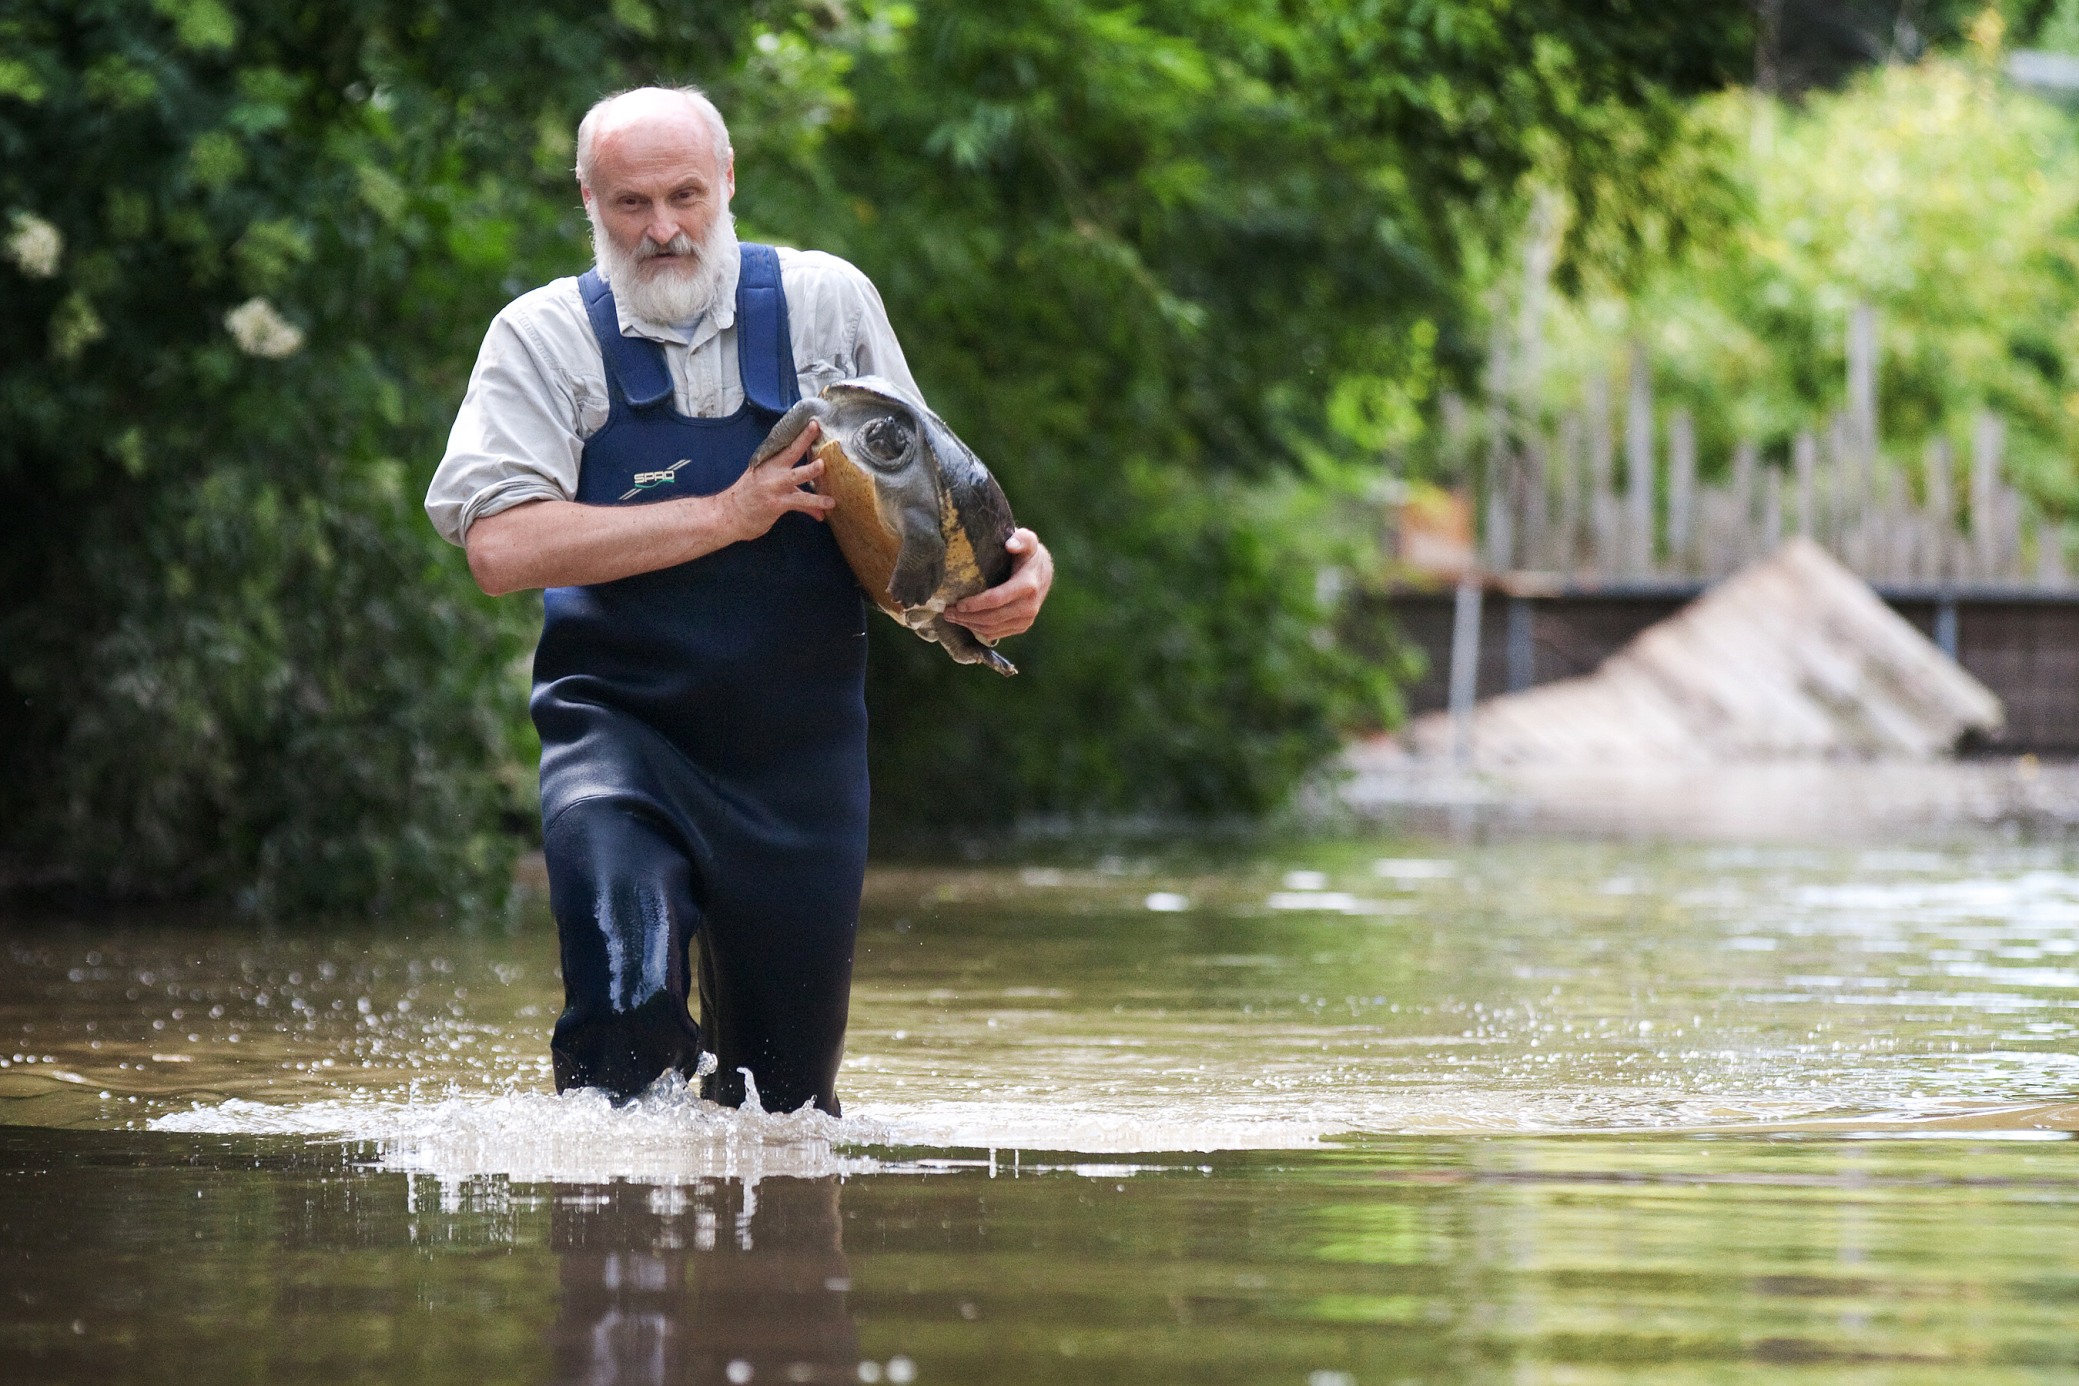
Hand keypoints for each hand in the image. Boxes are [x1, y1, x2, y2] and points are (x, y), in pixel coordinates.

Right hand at [720, 420, 834, 541]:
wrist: (727, 515)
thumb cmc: (747, 500)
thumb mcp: (767, 487)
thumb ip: (793, 492)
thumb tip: (814, 503)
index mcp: (768, 463)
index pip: (786, 445)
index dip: (800, 433)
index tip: (813, 421)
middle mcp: (771, 471)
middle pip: (790, 451)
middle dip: (803, 439)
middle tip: (816, 427)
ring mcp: (773, 487)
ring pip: (796, 476)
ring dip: (811, 471)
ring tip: (823, 466)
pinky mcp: (776, 503)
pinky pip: (799, 502)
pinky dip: (814, 506)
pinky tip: (825, 510)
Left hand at [947, 528, 1052, 641]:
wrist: (1043, 572)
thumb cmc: (1028, 554)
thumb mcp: (1028, 541)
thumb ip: (1021, 539)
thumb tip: (1010, 545)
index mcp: (1028, 586)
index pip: (996, 599)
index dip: (974, 604)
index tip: (956, 603)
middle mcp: (1029, 606)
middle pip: (991, 618)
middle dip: (966, 617)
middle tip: (947, 612)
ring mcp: (1026, 620)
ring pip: (992, 629)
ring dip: (969, 625)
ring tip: (952, 617)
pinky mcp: (1022, 627)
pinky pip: (996, 634)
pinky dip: (978, 629)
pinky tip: (966, 621)